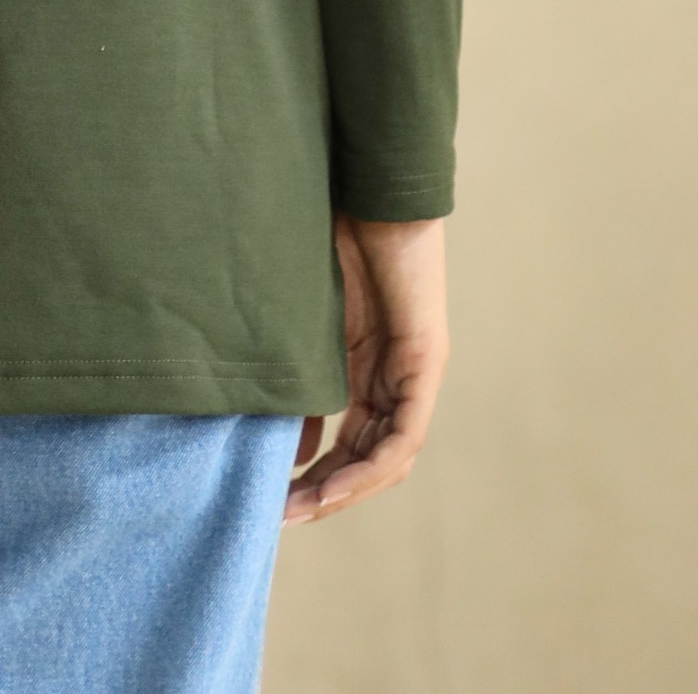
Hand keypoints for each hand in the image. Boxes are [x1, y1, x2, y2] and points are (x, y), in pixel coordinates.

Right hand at [284, 214, 447, 524]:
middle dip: (325, 493)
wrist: (363, 180)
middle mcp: (395, 373)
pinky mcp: (425, 357)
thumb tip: (283, 435)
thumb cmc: (324, 225)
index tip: (272, 497)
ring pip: (388, 455)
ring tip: (301, 509)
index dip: (315, 474)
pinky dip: (369, 465)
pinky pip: (403, 433)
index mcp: (367, 361)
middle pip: (368, 456)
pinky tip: (335, 484)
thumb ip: (297, 367)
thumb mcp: (303, 313)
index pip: (349, 439)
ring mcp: (414, 368)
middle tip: (280, 517)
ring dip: (345, 490)